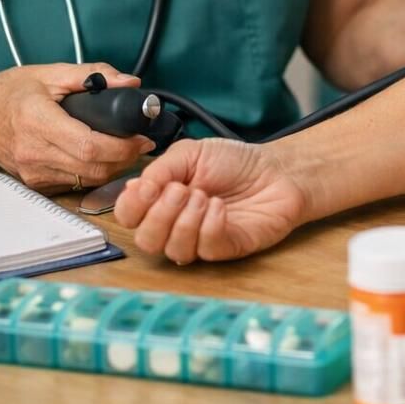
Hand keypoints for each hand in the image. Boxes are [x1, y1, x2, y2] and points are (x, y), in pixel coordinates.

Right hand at [0, 63, 153, 191]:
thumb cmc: (8, 93)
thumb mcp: (49, 73)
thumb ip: (93, 74)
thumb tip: (129, 82)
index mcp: (38, 121)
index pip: (88, 146)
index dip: (122, 146)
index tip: (141, 137)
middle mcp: (34, 152)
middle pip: (93, 168)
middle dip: (125, 158)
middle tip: (140, 143)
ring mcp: (34, 172)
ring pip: (87, 180)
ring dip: (114, 167)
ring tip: (125, 148)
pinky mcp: (35, 183)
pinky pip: (74, 183)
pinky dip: (94, 173)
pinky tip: (102, 157)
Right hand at [113, 139, 308, 262]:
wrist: (276, 169)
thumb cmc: (234, 162)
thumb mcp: (191, 153)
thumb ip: (160, 169)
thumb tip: (134, 187)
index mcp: (161, 200)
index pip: (129, 216)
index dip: (131, 206)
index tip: (146, 187)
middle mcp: (176, 224)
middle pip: (146, 240)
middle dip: (159, 214)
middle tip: (181, 189)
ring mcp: (200, 240)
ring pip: (173, 250)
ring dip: (185, 221)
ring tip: (204, 196)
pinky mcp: (226, 249)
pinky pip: (205, 249)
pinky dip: (209, 226)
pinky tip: (219, 207)